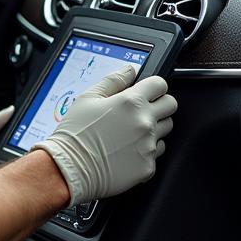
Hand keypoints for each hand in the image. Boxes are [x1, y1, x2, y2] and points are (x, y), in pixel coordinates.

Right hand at [31, 66, 176, 204]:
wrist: (69, 169)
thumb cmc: (75, 135)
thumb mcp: (87, 98)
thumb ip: (113, 80)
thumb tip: (130, 70)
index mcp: (131, 102)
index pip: (160, 84)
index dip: (152, 86)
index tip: (146, 91)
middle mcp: (144, 122)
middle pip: (170, 105)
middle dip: (159, 104)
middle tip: (141, 111)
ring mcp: (148, 145)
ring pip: (165, 130)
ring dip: (152, 128)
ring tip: (129, 133)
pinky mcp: (148, 166)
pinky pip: (155, 154)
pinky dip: (144, 151)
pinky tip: (126, 151)